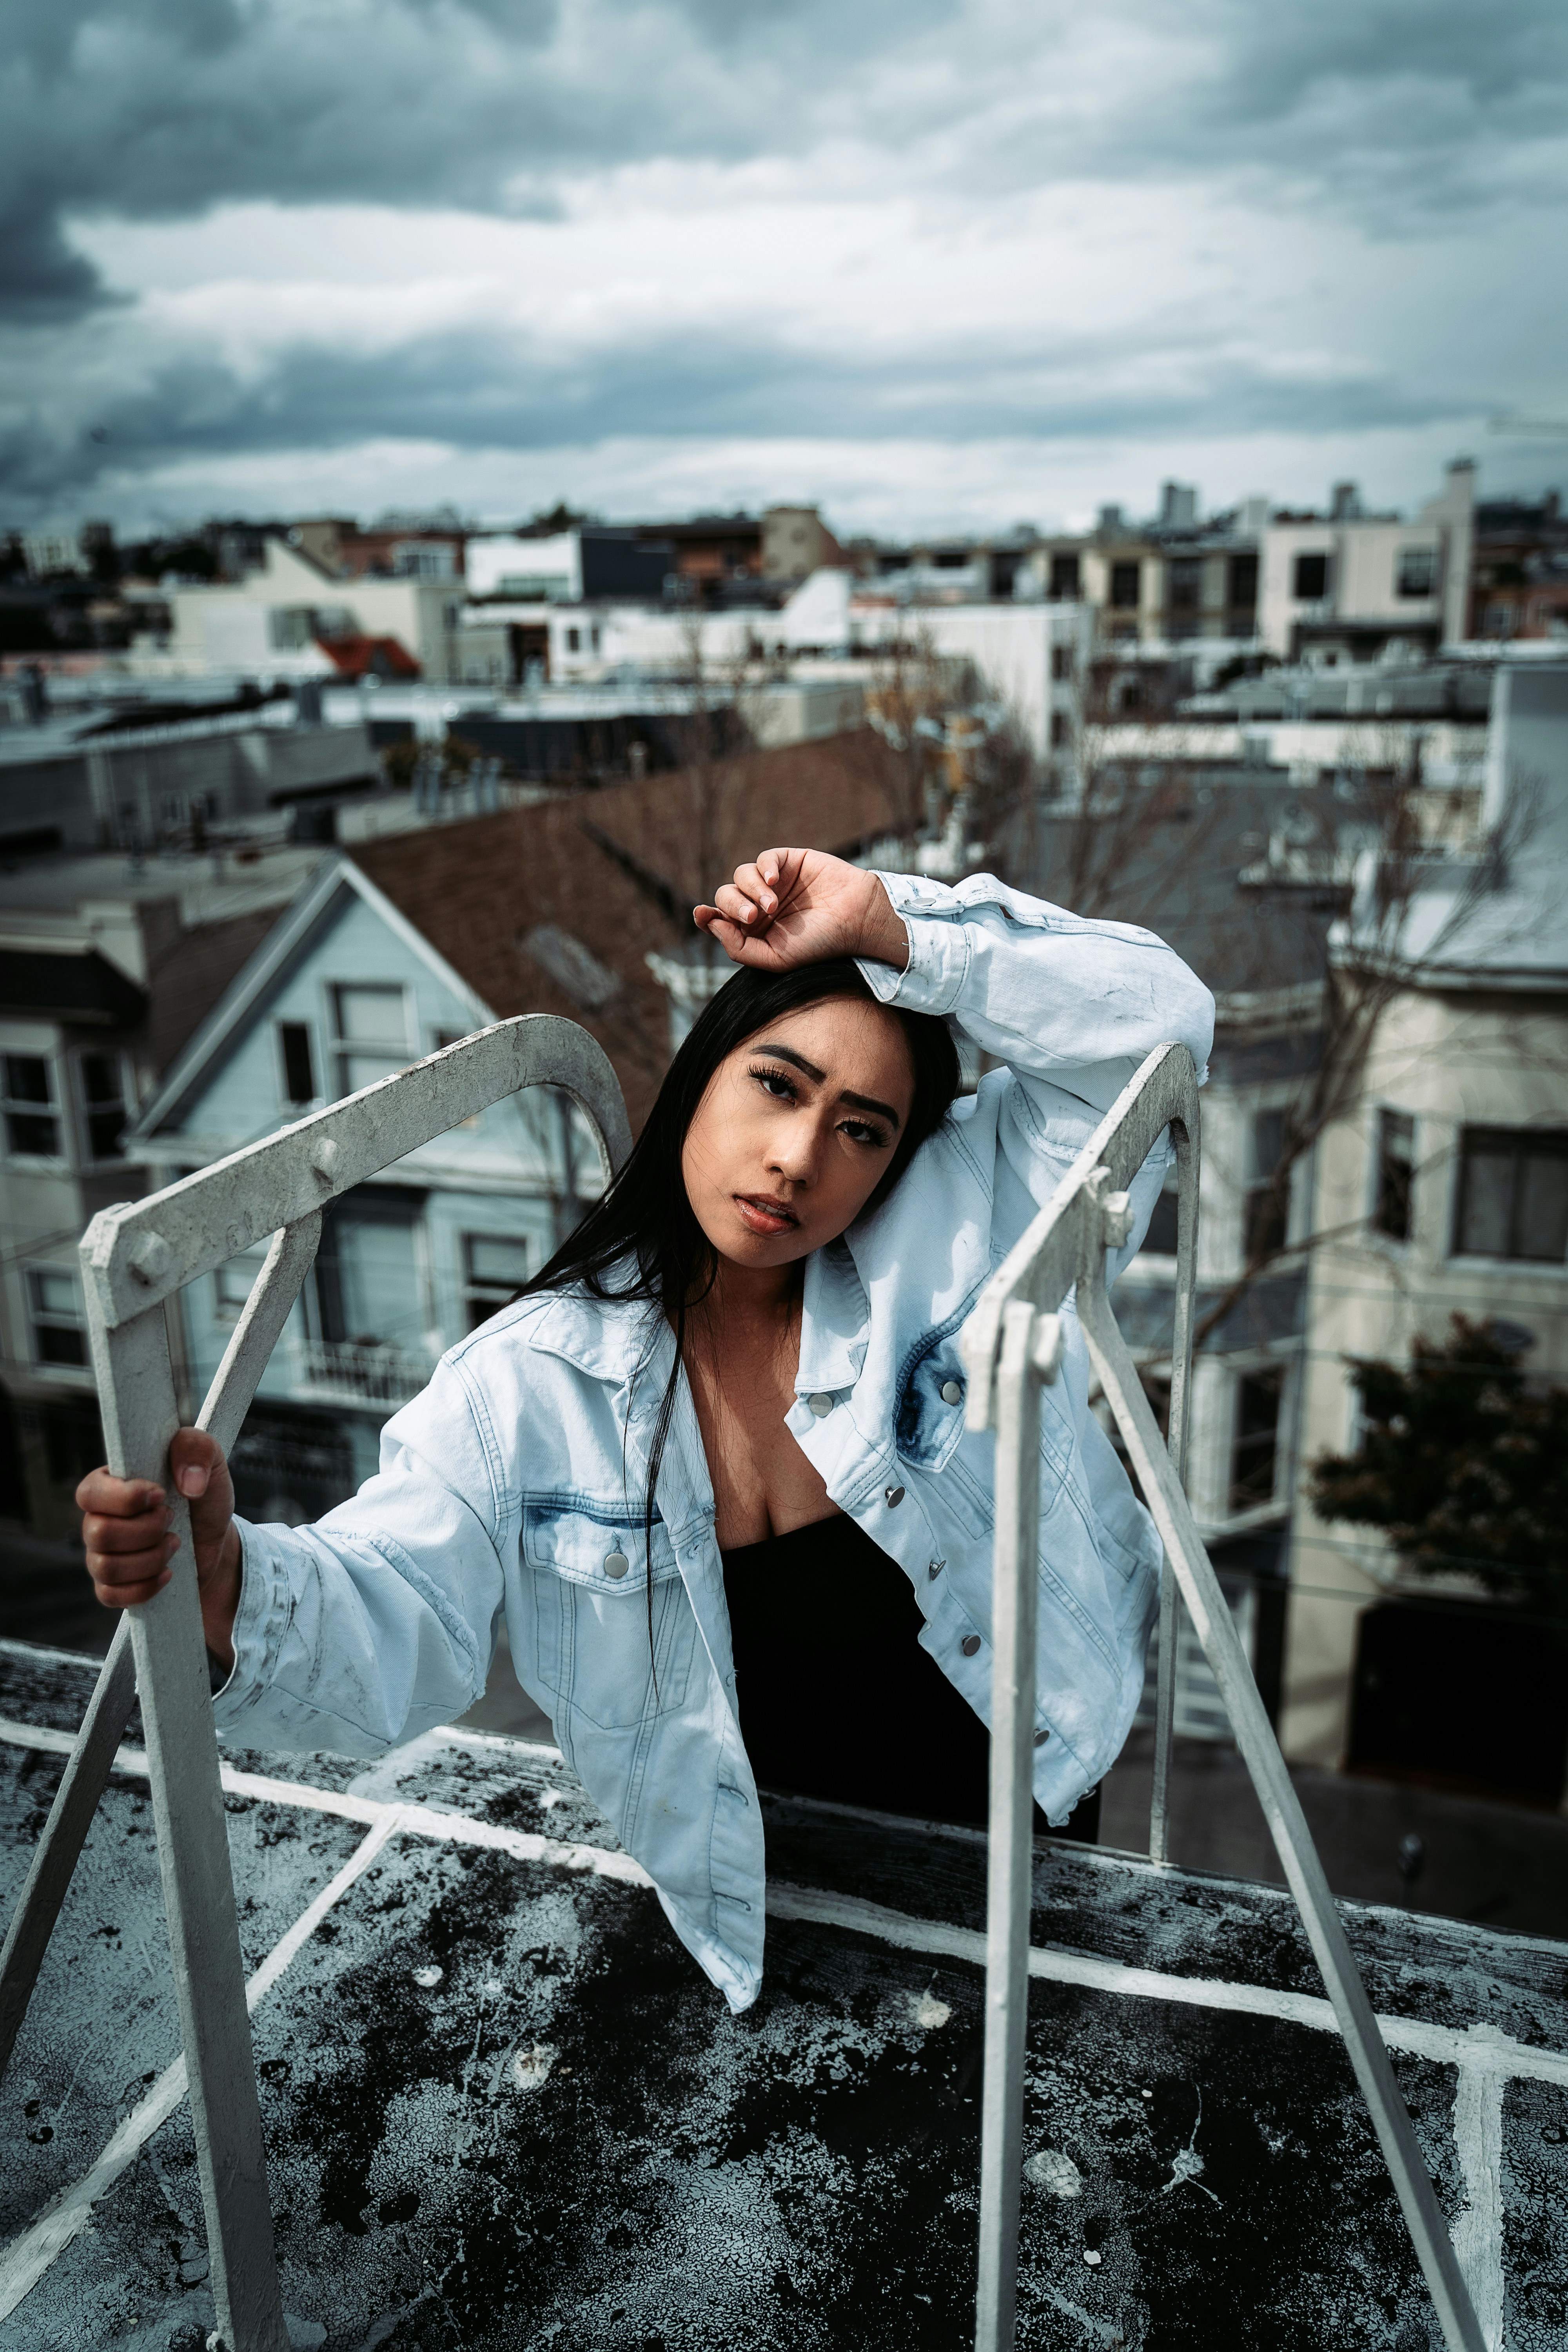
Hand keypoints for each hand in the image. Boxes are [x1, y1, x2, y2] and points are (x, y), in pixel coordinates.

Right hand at [76, 1429, 242, 1671]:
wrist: (216, 1540)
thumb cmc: (204, 1495)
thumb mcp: (210, 1461)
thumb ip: (196, 1449)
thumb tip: (187, 1482)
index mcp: (111, 1483)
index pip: (89, 1492)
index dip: (124, 1498)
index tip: (160, 1495)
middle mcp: (98, 1518)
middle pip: (99, 1533)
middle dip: (146, 1530)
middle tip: (172, 1519)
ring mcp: (101, 1554)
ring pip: (106, 1566)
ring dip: (152, 1557)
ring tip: (175, 1542)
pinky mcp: (112, 1585)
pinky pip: (111, 1595)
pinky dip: (145, 1587)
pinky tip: (168, 1572)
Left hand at [694, 848, 907, 973]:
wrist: (857, 920)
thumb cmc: (820, 944)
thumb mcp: (776, 958)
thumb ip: (739, 948)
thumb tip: (710, 925)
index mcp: (754, 930)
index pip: (719, 919)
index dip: (706, 916)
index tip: (701, 914)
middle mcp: (759, 905)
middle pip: (725, 896)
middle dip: (732, 906)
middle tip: (753, 917)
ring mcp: (774, 882)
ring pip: (740, 875)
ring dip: (750, 890)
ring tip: (772, 905)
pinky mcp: (789, 861)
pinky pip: (763, 858)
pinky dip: (764, 868)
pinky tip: (776, 880)